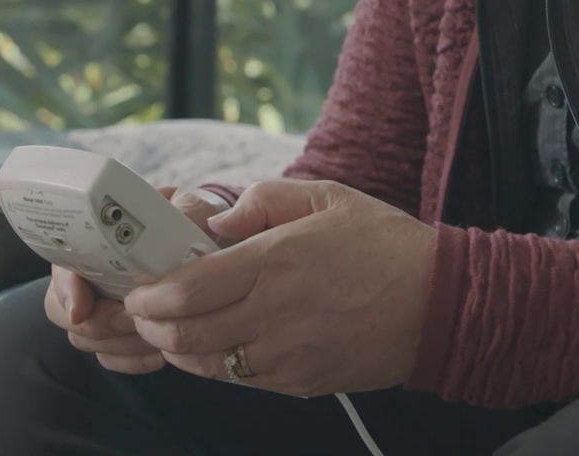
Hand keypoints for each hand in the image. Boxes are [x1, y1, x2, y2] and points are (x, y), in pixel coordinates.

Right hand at [42, 186, 226, 374]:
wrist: (202, 248)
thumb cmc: (191, 225)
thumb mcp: (191, 209)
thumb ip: (186, 211)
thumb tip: (181, 220)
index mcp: (96, 237)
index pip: (61, 267)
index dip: (67, 290)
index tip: (82, 310)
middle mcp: (87, 273)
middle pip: (63, 311)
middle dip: (99, 323)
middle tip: (136, 320)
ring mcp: (96, 306)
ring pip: (85, 339)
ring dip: (119, 343)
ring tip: (157, 335)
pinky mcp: (114, 335)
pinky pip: (108, 358)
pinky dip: (131, 360)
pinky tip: (159, 352)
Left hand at [123, 179, 436, 396]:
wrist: (440, 303)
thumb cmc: (383, 243)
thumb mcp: (326, 196)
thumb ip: (263, 200)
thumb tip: (215, 222)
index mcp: (277, 261)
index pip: (189, 289)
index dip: (150, 295)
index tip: (138, 289)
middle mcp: (276, 313)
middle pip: (186, 335)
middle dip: (151, 326)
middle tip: (143, 312)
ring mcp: (288, 355)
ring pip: (207, 365)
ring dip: (179, 349)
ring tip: (173, 329)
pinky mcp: (301, 381)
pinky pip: (241, 379)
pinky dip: (217, 364)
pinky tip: (218, 344)